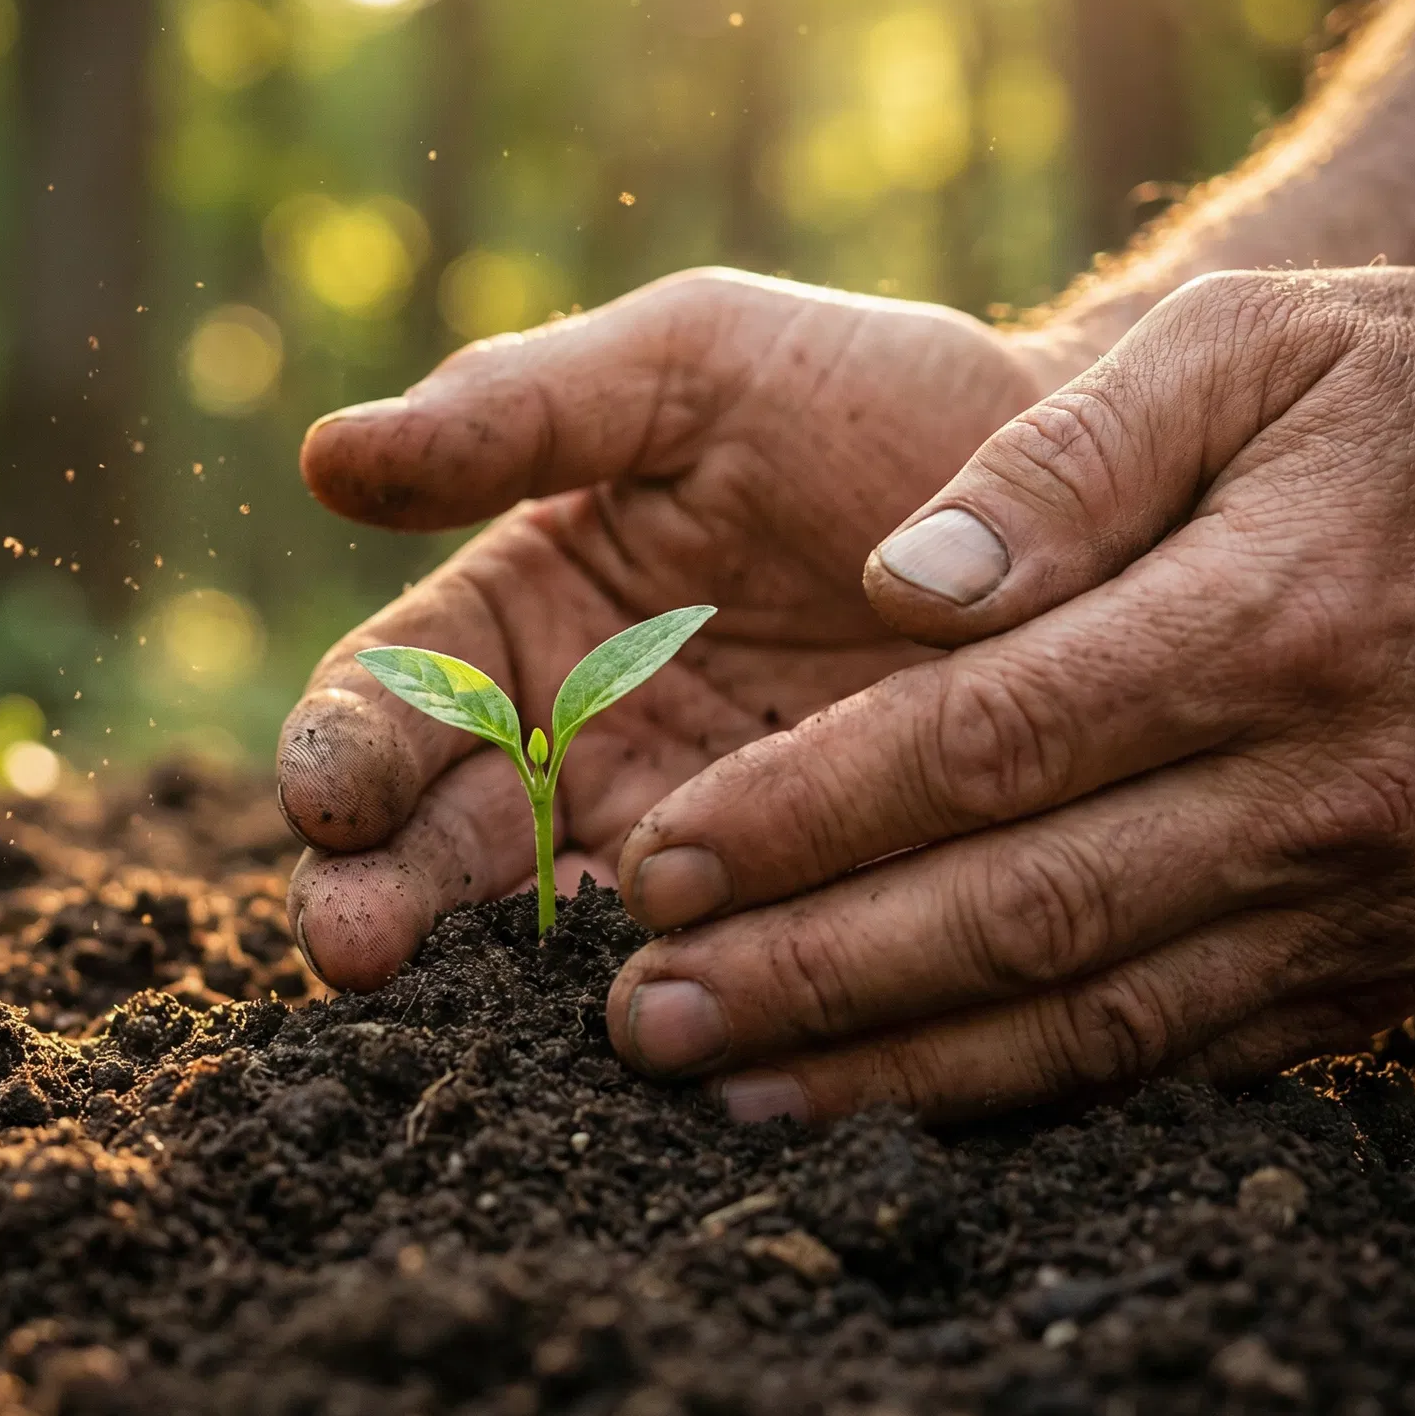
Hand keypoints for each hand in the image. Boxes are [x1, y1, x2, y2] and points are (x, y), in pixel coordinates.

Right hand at [280, 269, 1051, 987]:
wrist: (1089, 503)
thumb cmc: (876, 406)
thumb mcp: (697, 368)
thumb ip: (525, 409)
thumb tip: (325, 453)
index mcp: (527, 619)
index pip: (395, 694)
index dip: (347, 742)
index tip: (329, 789)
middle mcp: (580, 751)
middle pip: (438, 844)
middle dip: (380, 897)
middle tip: (356, 947)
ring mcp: (685, 852)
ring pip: (553, 944)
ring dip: (496, 988)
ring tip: (476, 1021)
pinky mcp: (795, 925)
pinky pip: (720, 985)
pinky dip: (681, 1018)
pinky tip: (665, 1047)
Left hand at [608, 266, 1414, 1121]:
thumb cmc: (1385, 404)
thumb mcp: (1247, 351)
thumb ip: (1067, 459)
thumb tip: (908, 583)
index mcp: (1269, 620)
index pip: (987, 742)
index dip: (811, 811)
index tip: (662, 853)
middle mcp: (1315, 788)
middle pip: (1017, 909)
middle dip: (812, 973)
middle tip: (646, 1012)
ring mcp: (1347, 901)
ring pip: (1084, 1024)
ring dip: (889, 1070)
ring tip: (722, 1085)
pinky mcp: (1356, 970)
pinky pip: (1167, 1065)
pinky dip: (1016, 1096)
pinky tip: (887, 1102)